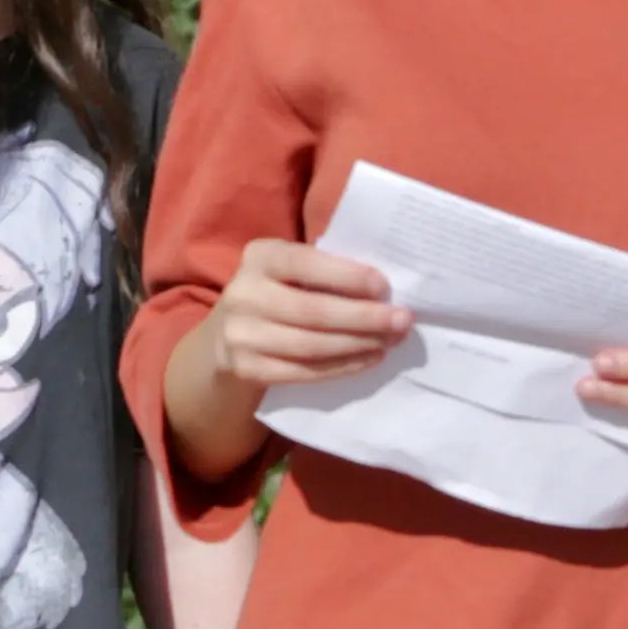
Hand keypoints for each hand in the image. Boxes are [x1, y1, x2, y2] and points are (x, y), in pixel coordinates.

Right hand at [195, 239, 406, 390]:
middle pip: (314, 311)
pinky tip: (369, 359)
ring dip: (359, 344)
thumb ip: (322, 269)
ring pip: (313, 345)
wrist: (224, 337)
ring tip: (391, 341)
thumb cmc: (275, 293)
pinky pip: (305, 372)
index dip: (348, 277)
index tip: (385, 288)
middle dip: (365, 317)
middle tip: (402, 321)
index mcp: (259, 257)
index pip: (306, 263)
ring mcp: (242, 335)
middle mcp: (244, 294)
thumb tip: (382, 289)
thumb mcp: (286, 269)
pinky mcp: (247, 369)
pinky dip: (343, 367)